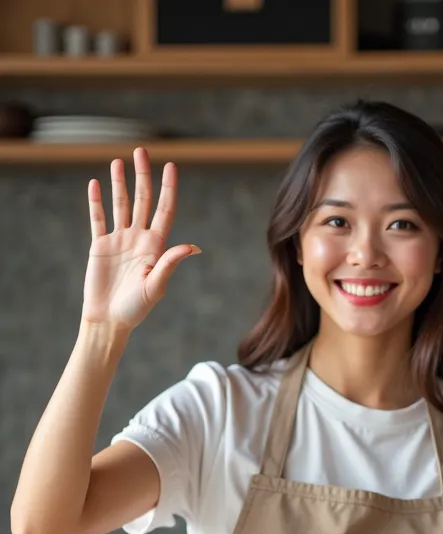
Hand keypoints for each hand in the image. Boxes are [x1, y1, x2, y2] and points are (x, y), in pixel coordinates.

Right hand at [82, 148, 199, 329]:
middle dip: (143, 176)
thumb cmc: (136, 309)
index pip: (165, 210)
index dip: (168, 189)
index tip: (170, 166)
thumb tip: (192, 247)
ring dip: (119, 183)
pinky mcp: (100, 246)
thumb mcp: (156, 287)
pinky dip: (96, 202)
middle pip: (142, 200)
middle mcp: (139, 239)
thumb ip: (170, 263)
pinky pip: (98, 219)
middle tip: (142, 150)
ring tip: (118, 161)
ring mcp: (119, 241)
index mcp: (156, 247)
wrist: (109, 320)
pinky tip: (95, 184)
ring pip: (120, 205)